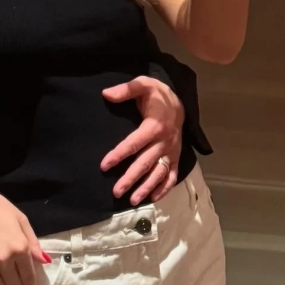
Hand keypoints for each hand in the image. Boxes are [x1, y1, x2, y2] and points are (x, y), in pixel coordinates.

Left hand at [100, 76, 181, 205]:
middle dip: (131, 178)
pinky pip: (172, 175)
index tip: (104, 166)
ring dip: (146, 187)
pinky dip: (164, 188)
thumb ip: (126, 89)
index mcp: (154, 126)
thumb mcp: (143, 84)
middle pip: (145, 163)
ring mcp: (171, 151)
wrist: (179, 102)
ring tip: (133, 201)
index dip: (119, 155)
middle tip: (116, 191)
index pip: (134, 143)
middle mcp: (164, 142)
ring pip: (158, 173)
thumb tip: (106, 94)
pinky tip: (153, 198)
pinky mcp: (176, 157)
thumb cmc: (157, 95)